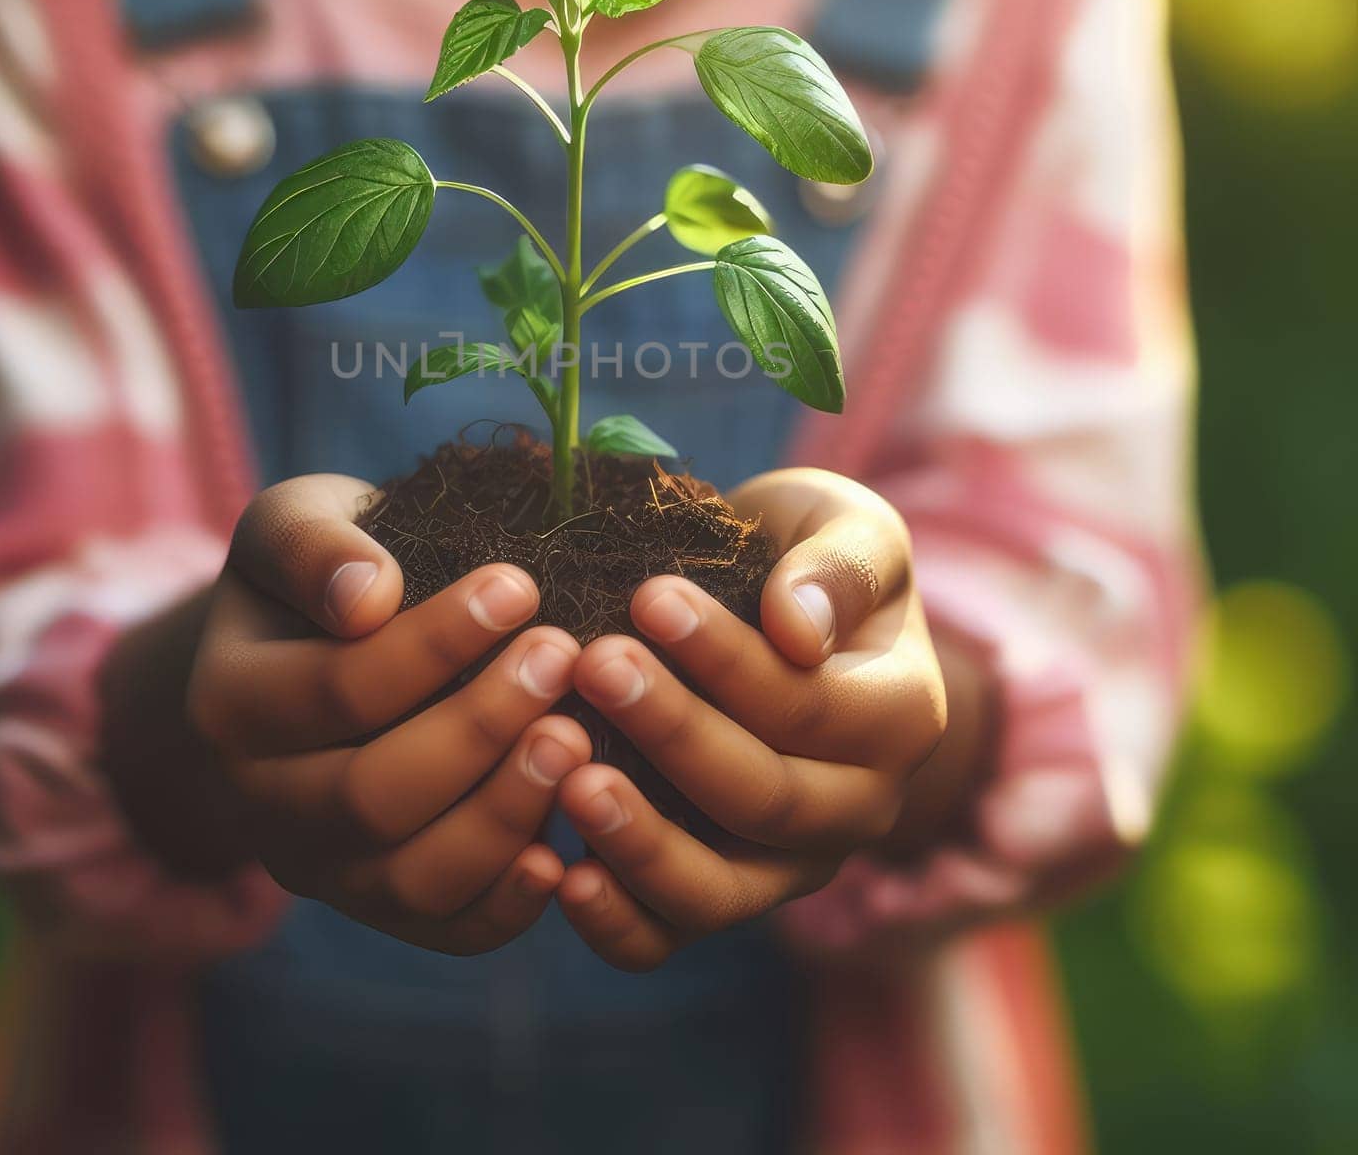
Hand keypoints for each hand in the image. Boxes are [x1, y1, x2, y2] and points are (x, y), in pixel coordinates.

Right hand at [186, 475, 590, 953]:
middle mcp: (259, 803)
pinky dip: (507, 904)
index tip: (520, 586)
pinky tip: (566, 850)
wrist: (312, 643)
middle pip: (373, 797)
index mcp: (229, 704)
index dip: (436, 644)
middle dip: (481, 728)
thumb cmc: (323, 570)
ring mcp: (319, 867)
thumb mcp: (298, 522)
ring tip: (579, 737)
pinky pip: (444, 931)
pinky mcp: (379, 904)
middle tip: (563, 656)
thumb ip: (312, 546)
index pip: (341, 689)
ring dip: (505, 813)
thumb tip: (368, 597)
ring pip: (411, 878)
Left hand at [552, 469, 960, 970]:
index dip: (727, 658)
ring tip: (571, 781)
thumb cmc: (803, 554)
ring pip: (718, 889)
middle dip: (672, 731)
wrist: (777, 610)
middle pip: (763, 796)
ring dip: (642, 841)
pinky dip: (615, 922)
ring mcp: (788, 866)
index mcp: (902, 717)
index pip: (808, 703)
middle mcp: (859, 808)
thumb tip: (798, 629)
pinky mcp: (720, 894)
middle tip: (593, 665)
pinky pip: (668, 936)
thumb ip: (837, 565)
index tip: (649, 597)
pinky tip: (558, 875)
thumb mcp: (843, 524)